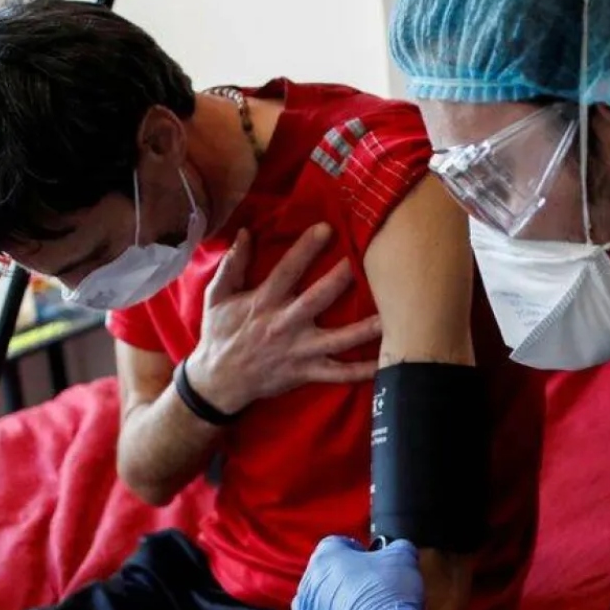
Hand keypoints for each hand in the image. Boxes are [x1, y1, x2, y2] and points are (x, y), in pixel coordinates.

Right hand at [187, 222, 380, 413]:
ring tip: (392, 315)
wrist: (217, 382)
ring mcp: (299, 351)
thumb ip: (233, 264)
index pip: (287, 271)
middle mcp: (284, 325)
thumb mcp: (217, 297)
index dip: (306, 249)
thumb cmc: (220, 334)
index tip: (327, 228)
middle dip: (340, 280)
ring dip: (364, 329)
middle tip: (365, 261)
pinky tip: (386, 363)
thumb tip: (247, 232)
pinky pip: (339, 374)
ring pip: (337, 339)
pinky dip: (362, 371)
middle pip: (317, 300)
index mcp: (263, 302)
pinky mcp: (306, 372)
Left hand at [256, 536, 432, 609]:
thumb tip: (396, 548)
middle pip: (322, 572)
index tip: (370, 559)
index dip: (356, 550)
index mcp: (328, 556)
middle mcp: (310, 581)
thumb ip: (396, 546)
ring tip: (345, 609)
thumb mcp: (403, 558)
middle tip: (367, 587)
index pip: (338, 543)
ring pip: (307, 599)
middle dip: (341, 577)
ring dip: (322, 600)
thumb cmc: (391, 597)